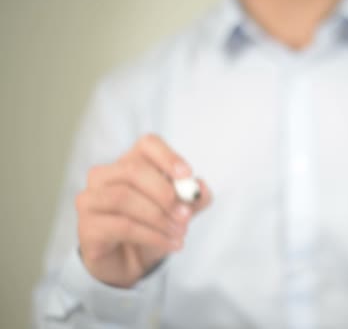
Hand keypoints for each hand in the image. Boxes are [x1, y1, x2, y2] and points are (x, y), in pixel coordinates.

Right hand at [75, 134, 210, 287]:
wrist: (130, 262)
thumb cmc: (154, 227)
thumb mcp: (180, 212)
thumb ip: (194, 199)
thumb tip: (200, 189)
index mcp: (130, 163)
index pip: (147, 144)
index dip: (168, 157)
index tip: (188, 175)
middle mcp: (105, 175)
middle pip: (133, 170)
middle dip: (164, 193)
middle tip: (186, 215)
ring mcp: (91, 199)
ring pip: (123, 197)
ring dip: (158, 217)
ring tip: (180, 233)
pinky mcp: (87, 226)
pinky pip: (121, 226)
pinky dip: (151, 235)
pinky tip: (170, 243)